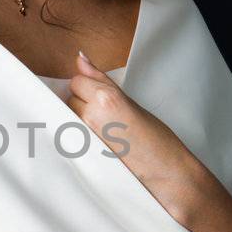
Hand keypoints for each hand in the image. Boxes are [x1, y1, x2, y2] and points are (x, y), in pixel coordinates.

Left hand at [65, 50, 202, 225]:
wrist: (166, 173)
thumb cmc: (155, 139)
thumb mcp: (129, 102)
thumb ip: (100, 81)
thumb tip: (80, 58)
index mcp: (106, 98)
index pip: (76, 81)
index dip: (87, 88)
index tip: (99, 99)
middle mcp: (91, 116)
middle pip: (68, 100)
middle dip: (80, 105)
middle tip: (104, 119)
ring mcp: (83, 137)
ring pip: (66, 119)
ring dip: (76, 122)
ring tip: (102, 133)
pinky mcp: (80, 156)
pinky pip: (68, 138)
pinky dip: (76, 139)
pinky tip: (95, 145)